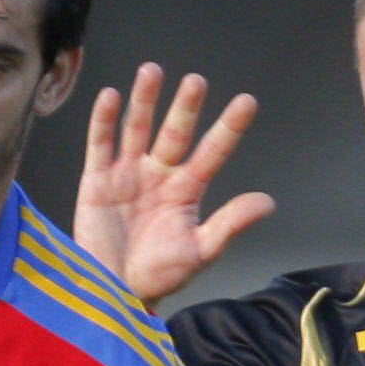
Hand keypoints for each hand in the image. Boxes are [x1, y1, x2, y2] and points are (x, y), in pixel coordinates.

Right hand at [74, 64, 273, 307]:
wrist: (114, 294)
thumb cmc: (158, 277)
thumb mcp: (199, 252)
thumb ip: (230, 225)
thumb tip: (267, 202)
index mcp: (187, 191)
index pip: (213, 152)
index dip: (229, 128)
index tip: (247, 102)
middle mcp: (159, 175)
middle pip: (175, 133)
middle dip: (185, 107)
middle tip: (197, 82)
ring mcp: (128, 174)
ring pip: (138, 128)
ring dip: (145, 101)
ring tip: (152, 72)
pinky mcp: (97, 181)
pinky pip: (100, 144)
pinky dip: (104, 121)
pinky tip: (112, 96)